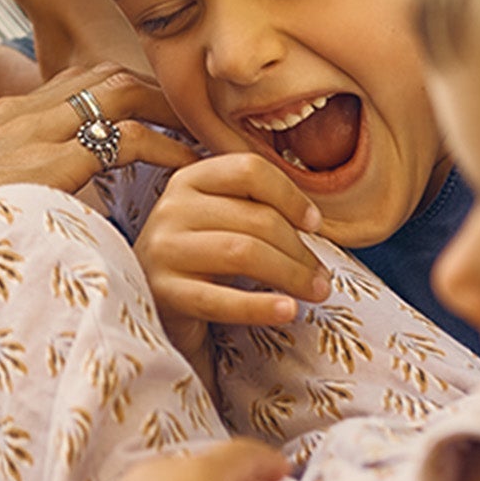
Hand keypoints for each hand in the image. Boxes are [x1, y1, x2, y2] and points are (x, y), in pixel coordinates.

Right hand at [0, 63, 197, 264]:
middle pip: (107, 76)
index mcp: (1, 116)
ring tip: (204, 142)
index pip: (77, 83)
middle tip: (194, 123)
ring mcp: (34, 131)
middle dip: (155, 93)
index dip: (123, 95)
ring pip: (124, 94)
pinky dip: (167, 150)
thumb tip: (25, 212)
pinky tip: (189, 175)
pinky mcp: (49, 162)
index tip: (157, 118)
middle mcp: (21, 111)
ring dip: (168, 113)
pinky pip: (127, 140)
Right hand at [132, 155, 331, 363]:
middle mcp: (171, 207)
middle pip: (255, 218)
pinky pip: (221, 300)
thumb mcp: (219, 219)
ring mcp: (163, 249)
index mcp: (189, 179)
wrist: (155, 303)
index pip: (249, 169)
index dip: (291, 195)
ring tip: (317, 293)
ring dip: (292, 275)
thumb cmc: (200, 258)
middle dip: (300, 250)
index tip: (315, 224)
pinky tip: (289, 311)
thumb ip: (253, 205)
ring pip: (244, 253)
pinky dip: (260, 306)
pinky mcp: (163, 292)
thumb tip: (313, 219)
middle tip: (324, 277)